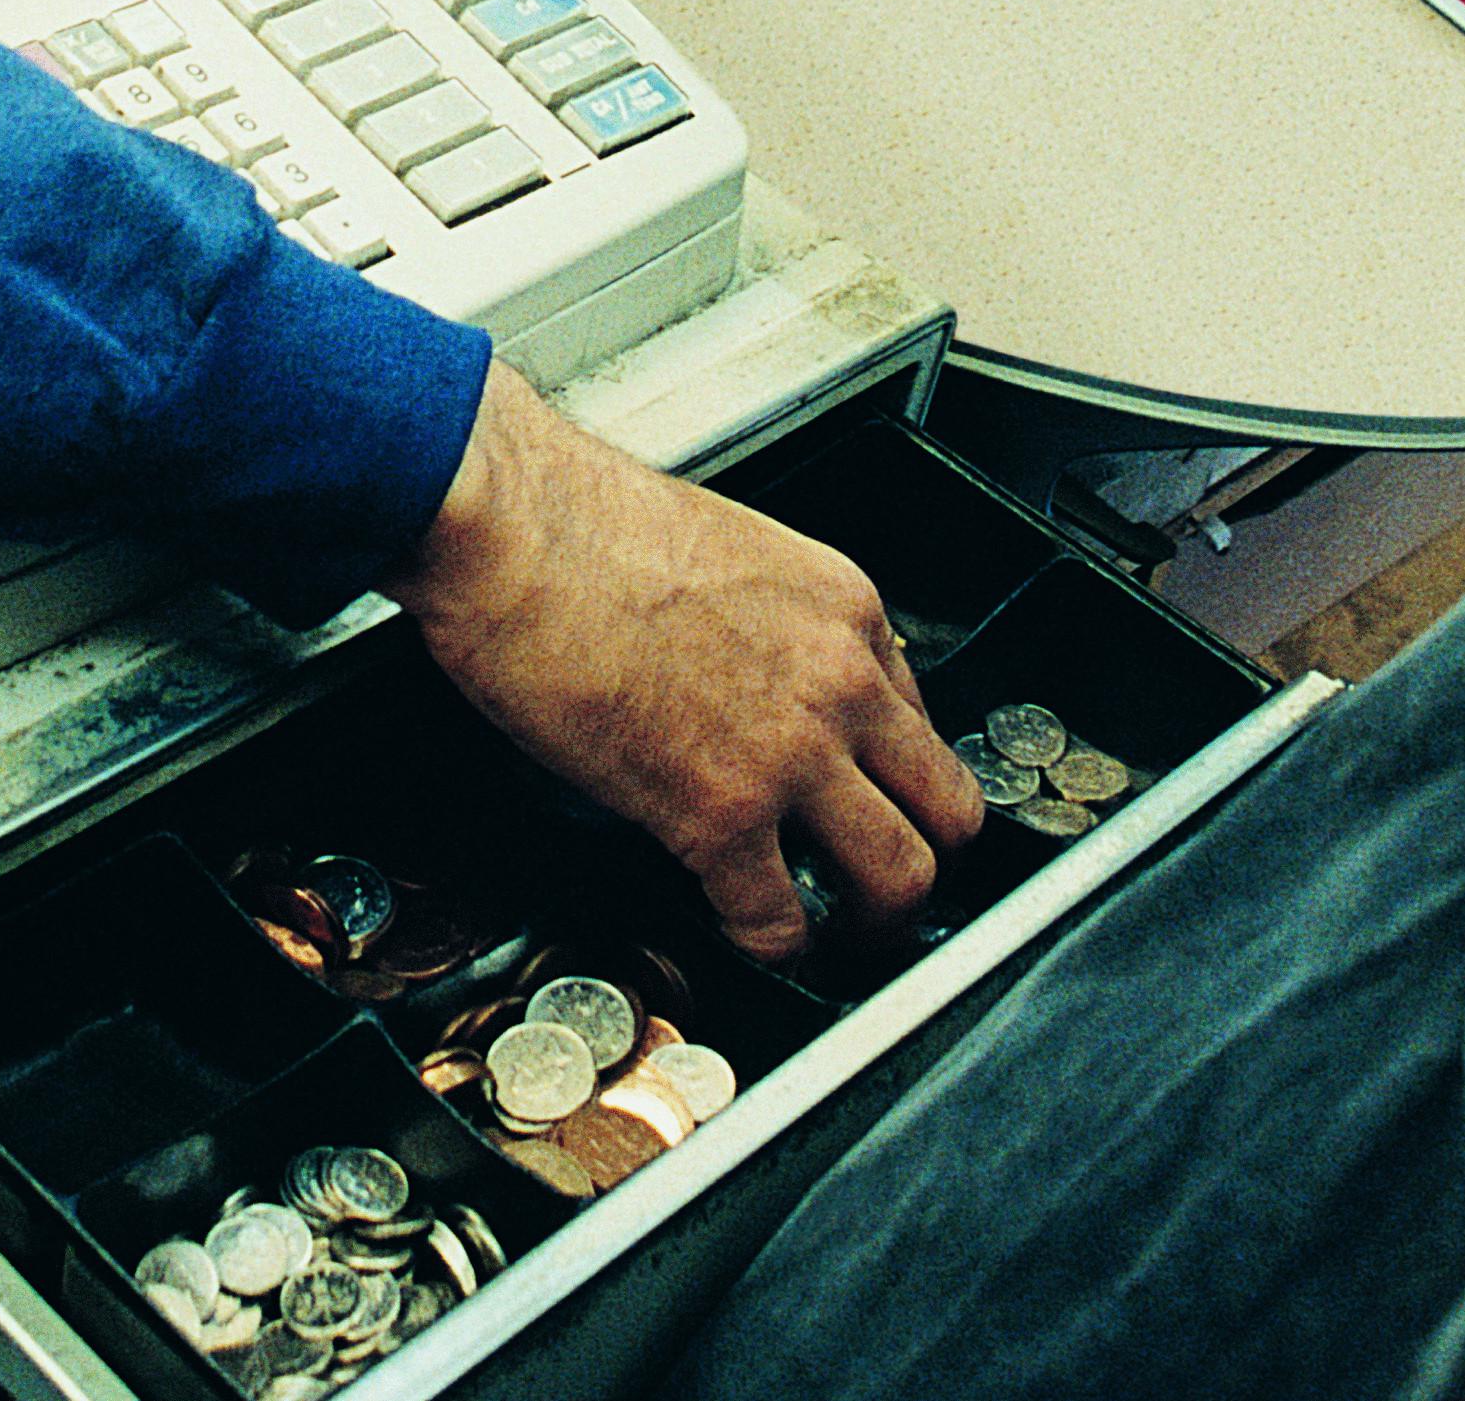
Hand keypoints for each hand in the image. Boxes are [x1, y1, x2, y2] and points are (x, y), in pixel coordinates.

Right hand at [389, 363, 982, 961]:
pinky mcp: (717, 812)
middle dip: (925, 861)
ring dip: (872, 923)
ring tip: (835, 935)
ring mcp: (790, 752)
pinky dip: (770, 943)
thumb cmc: (581, 521)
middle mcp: (841, 680)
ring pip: (902, 877)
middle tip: (880, 888)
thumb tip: (752, 675)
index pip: (920, 716)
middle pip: (949, 809)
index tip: (862, 796)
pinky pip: (781, 919)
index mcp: (844, 606)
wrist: (514, 529)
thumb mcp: (728, 549)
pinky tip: (744, 930)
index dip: (890, 772)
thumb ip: (770, 619)